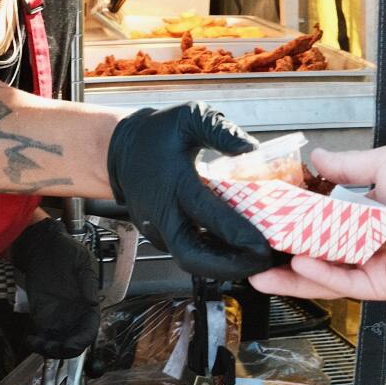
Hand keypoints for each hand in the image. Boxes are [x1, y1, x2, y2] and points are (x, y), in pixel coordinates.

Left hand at [12, 216, 100, 359]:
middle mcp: (74, 316)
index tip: (71, 345)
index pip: (89, 331)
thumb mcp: (81, 262)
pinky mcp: (41, 316)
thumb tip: (93, 302)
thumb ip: (87, 282)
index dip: (82, 341)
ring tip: (37, 344)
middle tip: (51, 347)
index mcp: (88, 306)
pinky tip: (30, 340)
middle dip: (63, 351)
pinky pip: (42, 336)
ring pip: (57, 344)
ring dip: (49, 350)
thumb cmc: (65, 250)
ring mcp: (57, 318)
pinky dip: (37, 344)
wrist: (42, 246)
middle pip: (73, 343)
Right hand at [107, 104, 278, 279]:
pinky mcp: (158, 236)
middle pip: (193, 257)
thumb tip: (251, 149)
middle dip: (229, 267)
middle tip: (262, 264)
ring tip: (256, 261)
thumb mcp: (190, 118)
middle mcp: (163, 213)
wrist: (122, 149)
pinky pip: (187, 253)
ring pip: (191, 260)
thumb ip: (221, 131)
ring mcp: (157, 229)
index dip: (237, 234)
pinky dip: (212, 257)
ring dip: (223, 265)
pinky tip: (236, 252)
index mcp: (175, 185)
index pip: (208, 216)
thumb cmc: (158, 133)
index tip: (263, 244)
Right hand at [250, 146, 385, 304]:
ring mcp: (373, 264)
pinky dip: (317, 275)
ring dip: (292, 272)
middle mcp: (369, 239)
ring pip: (324, 272)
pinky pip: (342, 282)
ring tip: (260, 267)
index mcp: (371, 208)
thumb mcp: (384, 163)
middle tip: (254, 246)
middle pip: (318, 249)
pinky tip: (296, 265)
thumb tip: (315, 157)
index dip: (297, 216)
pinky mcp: (381, 285)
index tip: (269, 213)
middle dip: (285, 249)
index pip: (324, 216)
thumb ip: (346, 165)